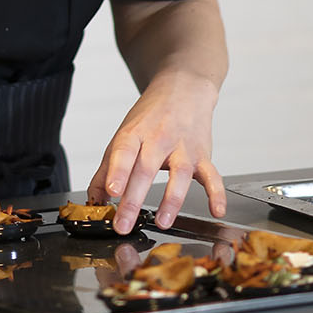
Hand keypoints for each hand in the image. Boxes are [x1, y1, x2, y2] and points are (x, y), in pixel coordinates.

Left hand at [86, 69, 225, 233]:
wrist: (183, 88)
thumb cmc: (151, 117)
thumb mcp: (125, 135)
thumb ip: (108, 169)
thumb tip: (95, 200)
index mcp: (135, 133)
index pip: (123, 152)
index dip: (116, 171)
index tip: (111, 192)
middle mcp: (159, 139)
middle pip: (145, 169)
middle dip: (133, 199)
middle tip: (123, 224)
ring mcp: (183, 147)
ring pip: (179, 174)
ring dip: (170, 200)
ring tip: (161, 222)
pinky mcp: (203, 155)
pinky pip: (213, 175)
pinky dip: (217, 193)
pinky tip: (216, 210)